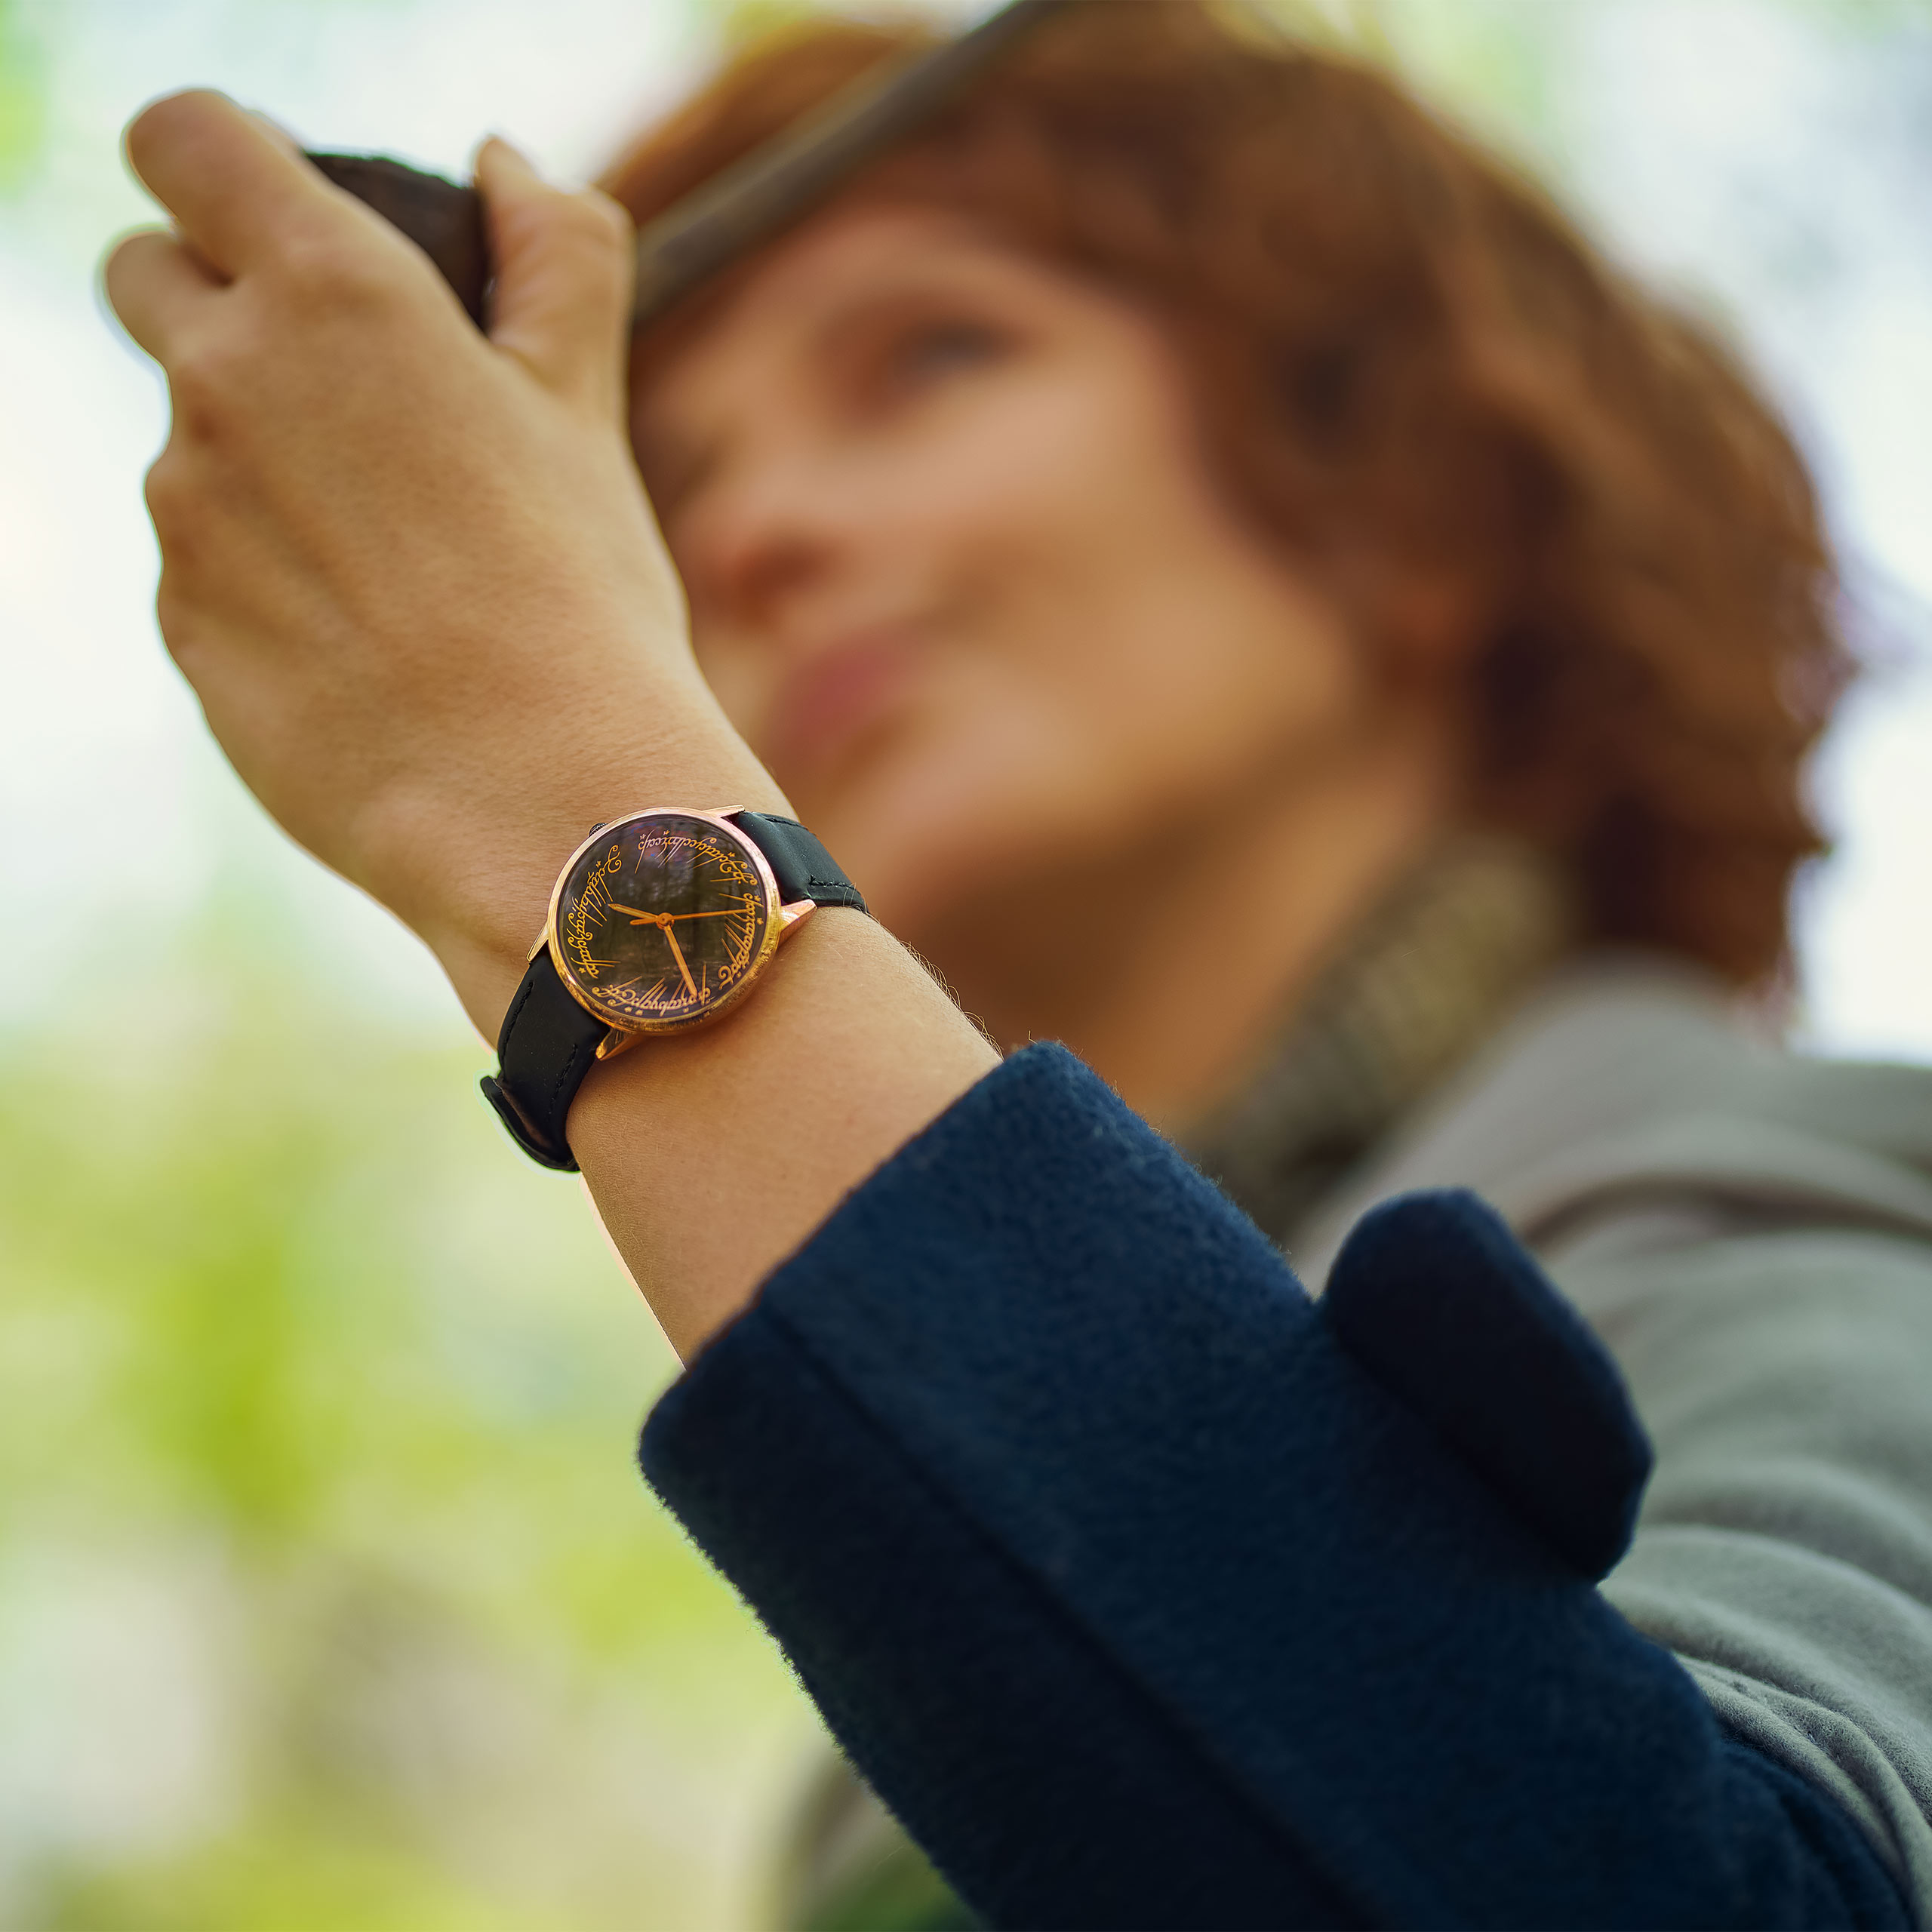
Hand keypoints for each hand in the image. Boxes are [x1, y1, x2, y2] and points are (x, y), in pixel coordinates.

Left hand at [102, 93, 782, 1032]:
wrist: (545, 804)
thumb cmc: (583, 597)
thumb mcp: (585, 404)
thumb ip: (553, 255)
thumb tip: (503, 164)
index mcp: (333, 293)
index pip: (183, 139)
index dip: (222, 163)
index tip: (274, 214)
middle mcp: (222, 382)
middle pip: (144, 274)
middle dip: (214, 300)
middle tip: (342, 392)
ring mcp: (184, 510)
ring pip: (188, 442)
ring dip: (263, 465)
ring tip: (399, 562)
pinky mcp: (179, 622)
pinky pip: (202, 566)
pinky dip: (265, 579)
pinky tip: (369, 643)